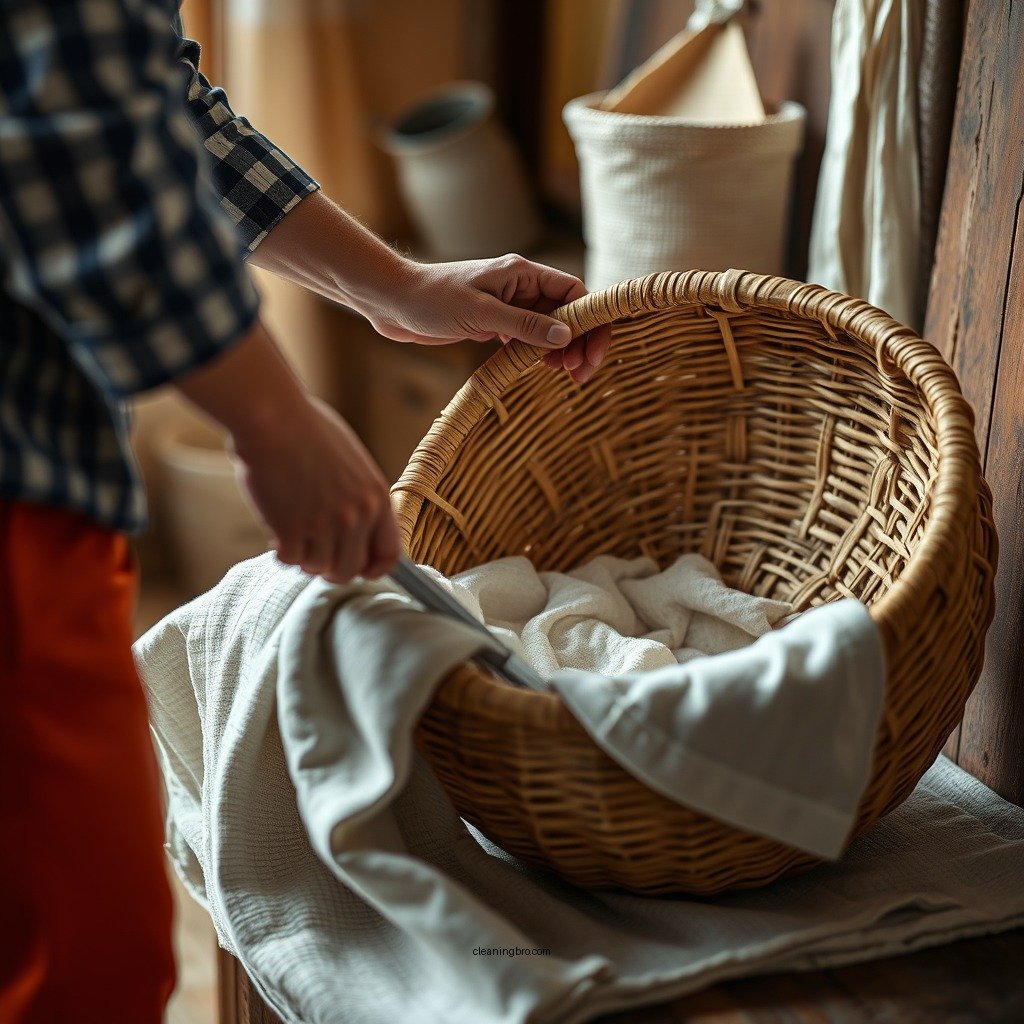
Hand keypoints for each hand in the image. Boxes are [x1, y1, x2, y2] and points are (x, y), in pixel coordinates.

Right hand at [230, 395, 399, 582]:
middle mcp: (356, 516)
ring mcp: (324, 525)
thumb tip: (358, 526)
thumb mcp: (353, 461)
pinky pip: (290, 561)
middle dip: (332, 568)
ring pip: (317, 567)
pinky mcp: (291, 530)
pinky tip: (276, 530)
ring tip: (293, 529)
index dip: (375, 569)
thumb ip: (360, 495)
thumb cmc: (307, 430)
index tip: (361, 570)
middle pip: (350, 570)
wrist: (272, 418)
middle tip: (316, 554)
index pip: (389, 553)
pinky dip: (281, 550)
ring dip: (304, 554)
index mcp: (377, 497)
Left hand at [369, 254, 611, 384]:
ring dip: (561, 350)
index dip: (590, 322)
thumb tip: (565, 337)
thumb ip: (524, 325)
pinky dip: (538, 354)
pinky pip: (527, 338)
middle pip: (566, 313)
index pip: (574, 293)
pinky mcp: (493, 323)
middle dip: (579, 342)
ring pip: (549, 328)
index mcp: (522, 273)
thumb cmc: (431, 299)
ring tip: (564, 375)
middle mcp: (520, 287)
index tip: (591, 354)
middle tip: (580, 374)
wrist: (392, 302)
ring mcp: (507, 305)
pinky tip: (541, 370)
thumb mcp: (481, 313)